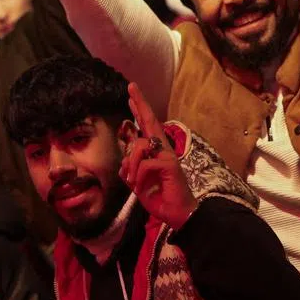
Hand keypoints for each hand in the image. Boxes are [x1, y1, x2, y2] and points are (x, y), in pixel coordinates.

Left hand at [119, 83, 197, 229]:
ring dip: (131, 165)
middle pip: (149, 121)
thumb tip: (123, 161)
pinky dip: (137, 177)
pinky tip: (141, 187)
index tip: (130, 95)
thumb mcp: (138, 182)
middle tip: (131, 86)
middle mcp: (163, 149)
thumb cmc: (159, 197)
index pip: (146, 127)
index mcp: (156, 152)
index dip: (138, 110)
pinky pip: (143, 164)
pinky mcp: (169, 164)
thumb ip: (130, 169)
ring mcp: (167, 155)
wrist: (176, 213)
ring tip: (133, 181)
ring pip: (139, 146)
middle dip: (140, 103)